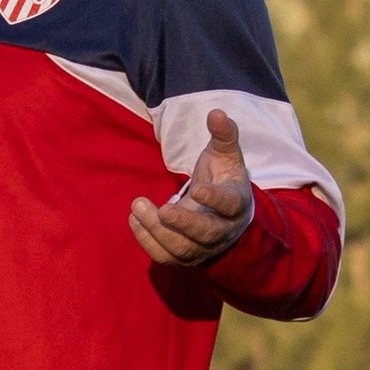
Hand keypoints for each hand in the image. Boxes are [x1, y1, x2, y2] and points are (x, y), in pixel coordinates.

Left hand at [129, 108, 253, 265]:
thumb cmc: (222, 179)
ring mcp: (203, 247)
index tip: (197, 188)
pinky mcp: (184, 256)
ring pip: (184, 249)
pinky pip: (166, 257)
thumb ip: (223, 135)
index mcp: (235, 202)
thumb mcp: (225, 155)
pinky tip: (134, 219)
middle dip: (184, 223)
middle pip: (206, 233)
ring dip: (158, 231)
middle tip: (163, 209)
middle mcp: (222, 230)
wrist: (225, 216)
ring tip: (137, 206)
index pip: (229, 204)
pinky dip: (147, 241)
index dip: (215, 198)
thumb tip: (216, 112)